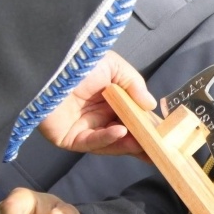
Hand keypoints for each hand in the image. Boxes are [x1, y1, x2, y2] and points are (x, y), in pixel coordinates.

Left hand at [38, 51, 156, 156]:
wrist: (49, 67)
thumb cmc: (81, 62)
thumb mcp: (115, 67)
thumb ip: (135, 85)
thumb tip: (151, 105)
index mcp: (109, 100)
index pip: (132, 117)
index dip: (147, 126)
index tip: (164, 135)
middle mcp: (97, 116)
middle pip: (124, 135)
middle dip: (141, 143)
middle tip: (160, 150)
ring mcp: (84, 129)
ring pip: (111, 142)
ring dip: (128, 144)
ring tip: (144, 144)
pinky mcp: (70, 139)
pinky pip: (92, 142)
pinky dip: (108, 139)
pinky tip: (121, 132)